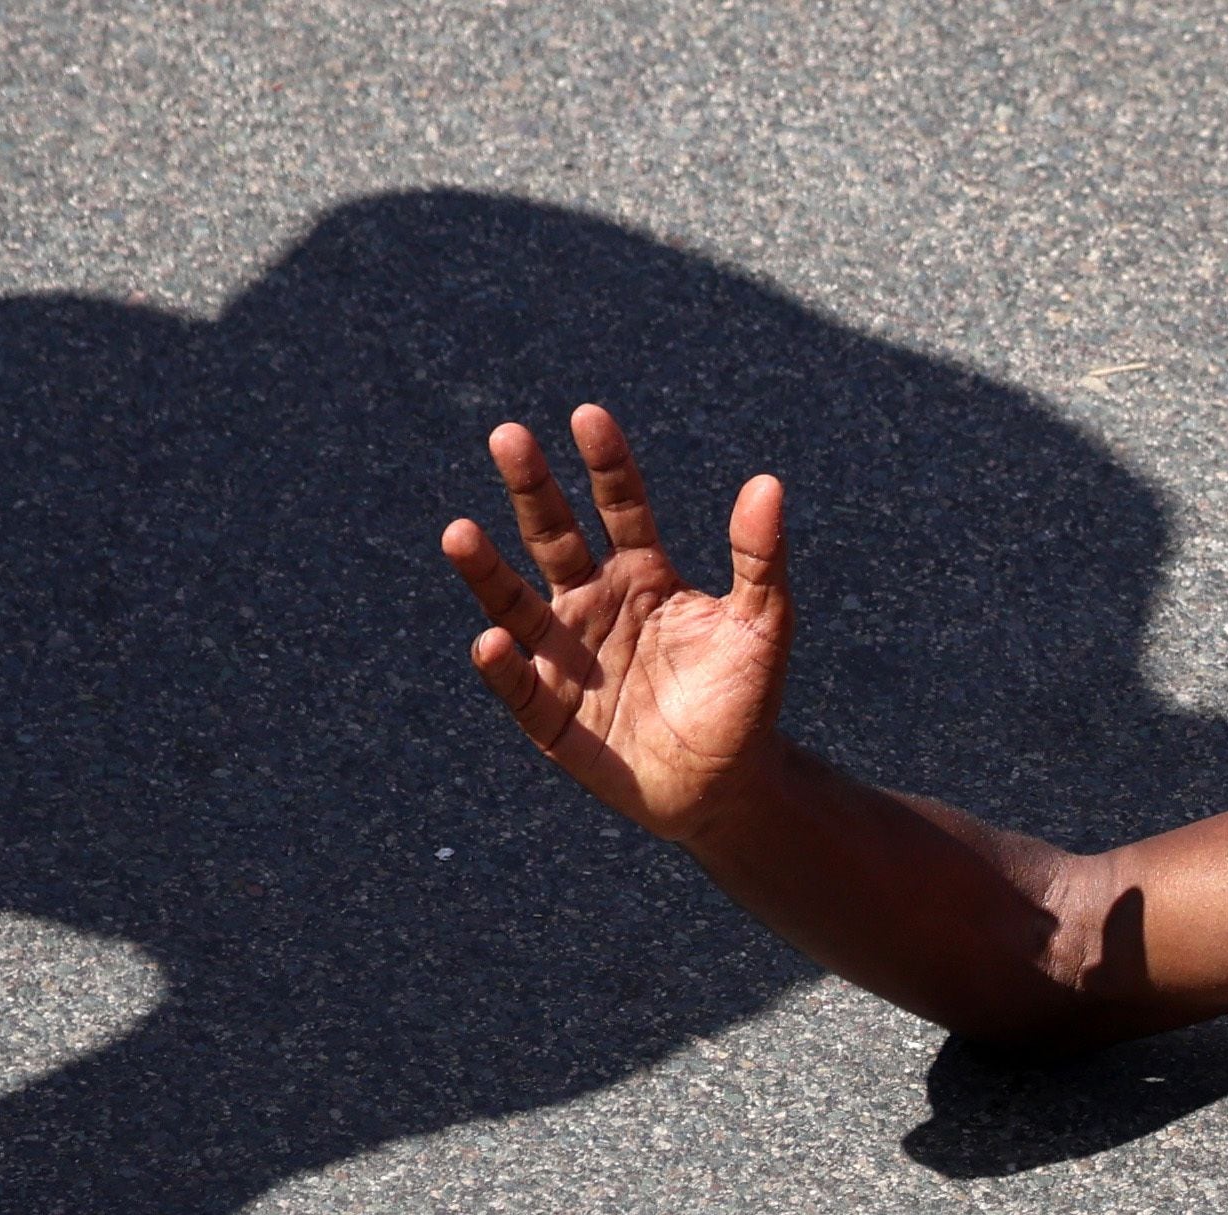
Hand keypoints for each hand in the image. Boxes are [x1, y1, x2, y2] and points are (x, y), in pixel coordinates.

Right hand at [439, 405, 790, 839]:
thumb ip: (759, 559)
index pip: (619, 507)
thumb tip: (768, 483)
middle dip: (532, 490)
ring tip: (460, 533)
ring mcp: (565, 656)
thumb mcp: (761, 627)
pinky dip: (504, 666)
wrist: (728, 786)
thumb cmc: (744, 700)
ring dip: (486, 571)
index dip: (605, 465)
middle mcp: (593, 603)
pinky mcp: (550, 714)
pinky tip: (491, 641)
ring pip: (515, 604)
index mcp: (642, 574)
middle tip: (508, 436)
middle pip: (554, 536)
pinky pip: (520, 685)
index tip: (588, 416)